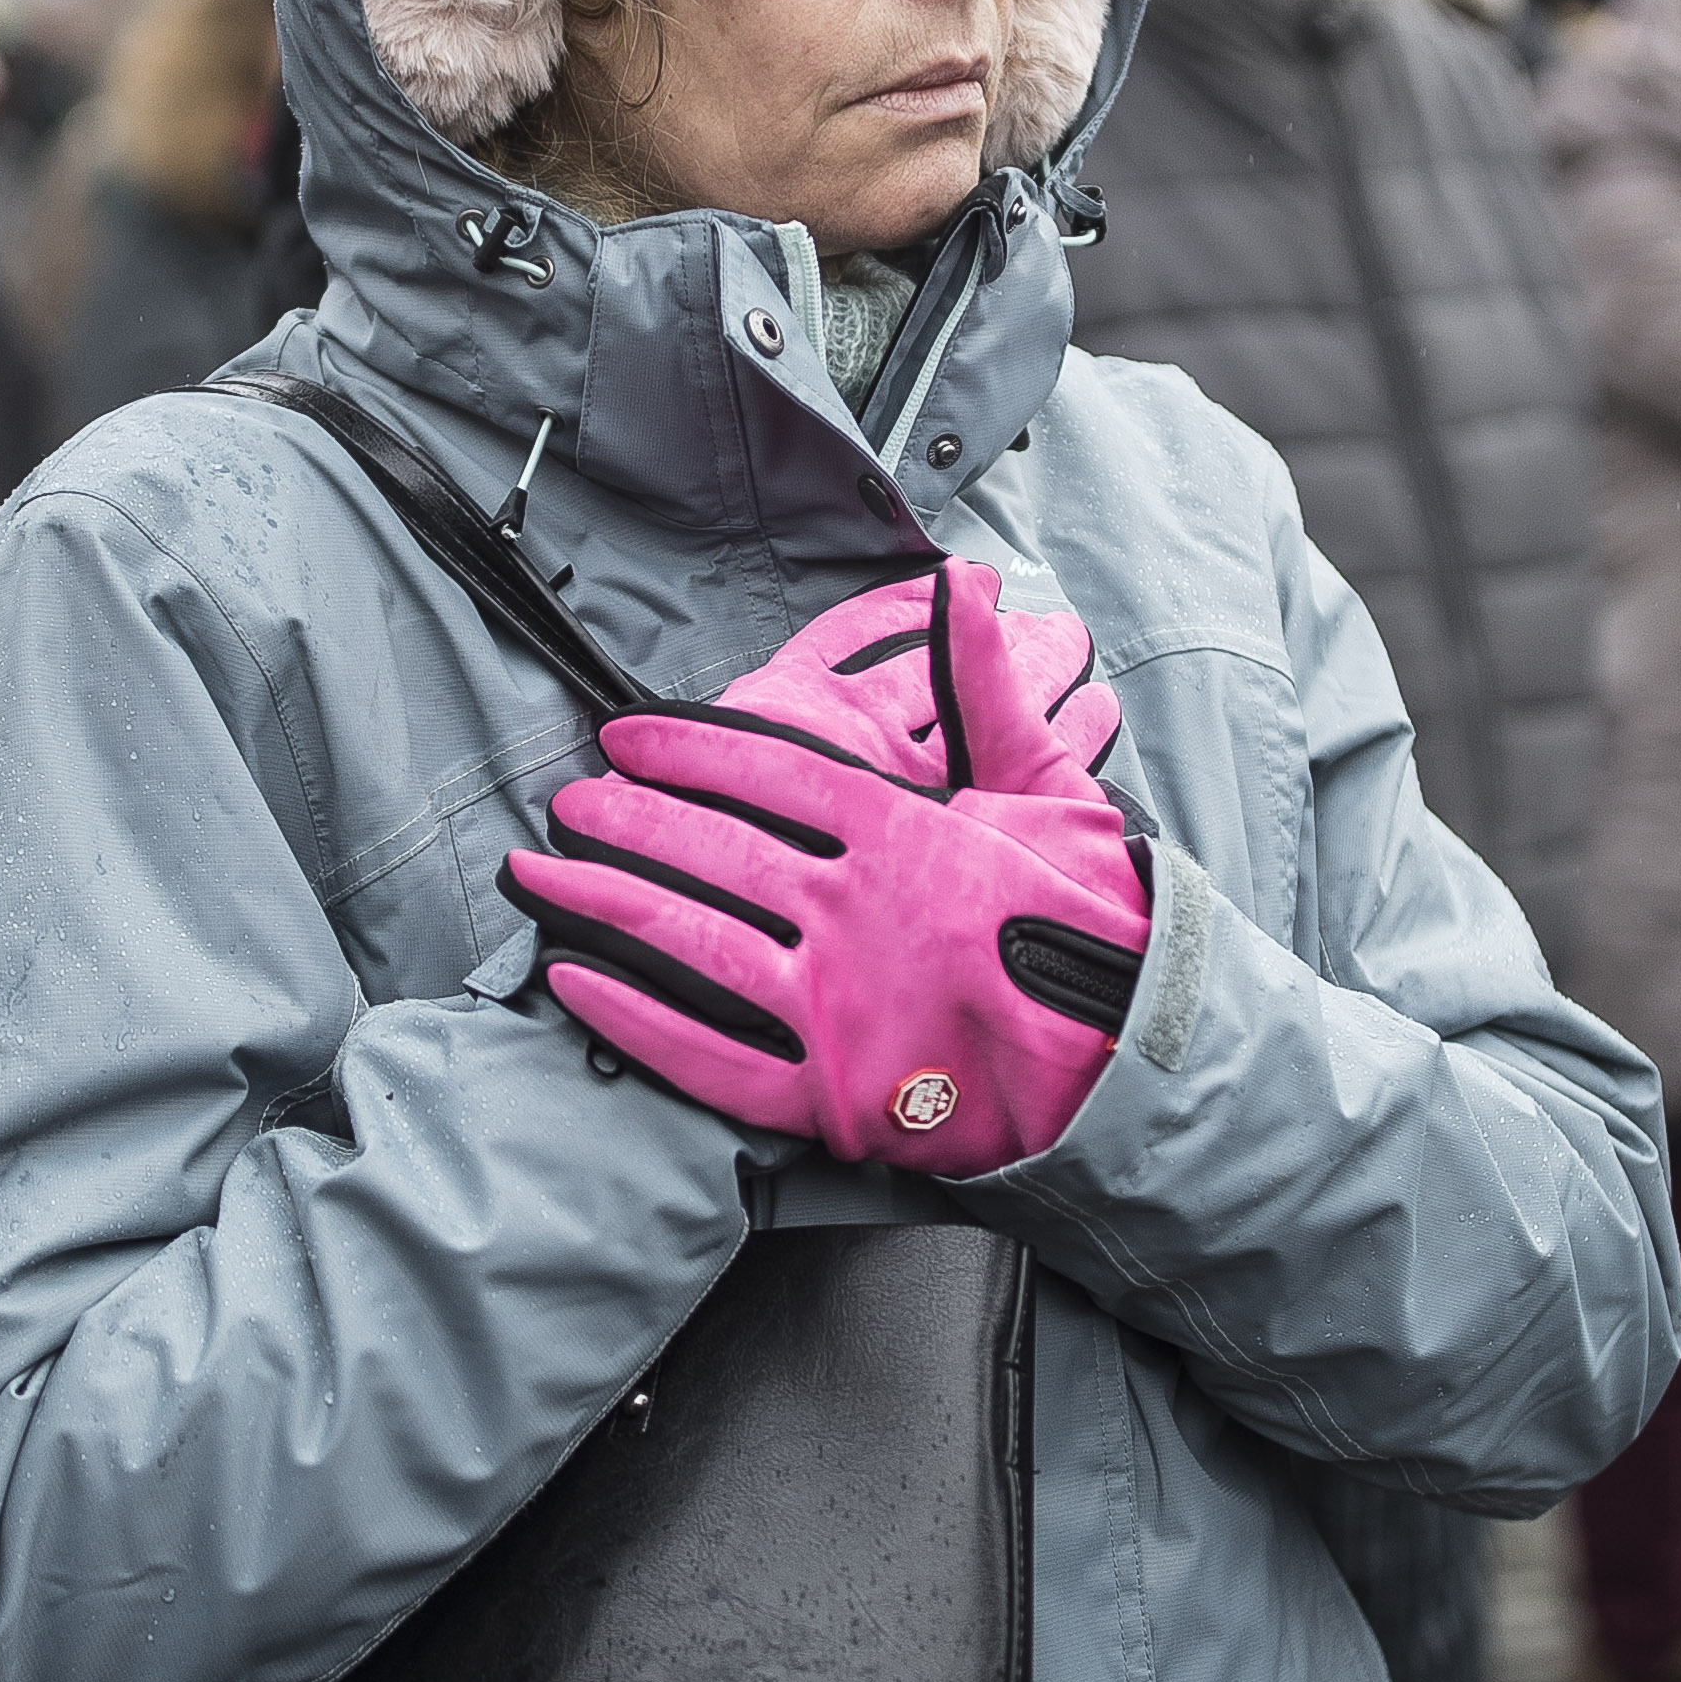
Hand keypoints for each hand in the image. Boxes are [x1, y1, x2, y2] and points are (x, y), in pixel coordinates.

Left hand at [504, 565, 1150, 1173]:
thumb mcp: (1052, 790)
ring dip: (607, 901)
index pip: (769, 772)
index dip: (688, 748)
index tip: (628, 735)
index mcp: (903, 834)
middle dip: (629, 820)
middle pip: (713, 849)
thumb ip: (989, 689)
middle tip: (569, 800)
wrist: (1138, 1059)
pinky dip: (634, 1022)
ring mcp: (838, 1006)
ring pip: (692, 943)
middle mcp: (855, 913)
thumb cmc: (1101, 923)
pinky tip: (574, 984)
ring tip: (542, 872)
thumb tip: (962, 587)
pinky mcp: (832, 1094)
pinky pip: (709, 1058)